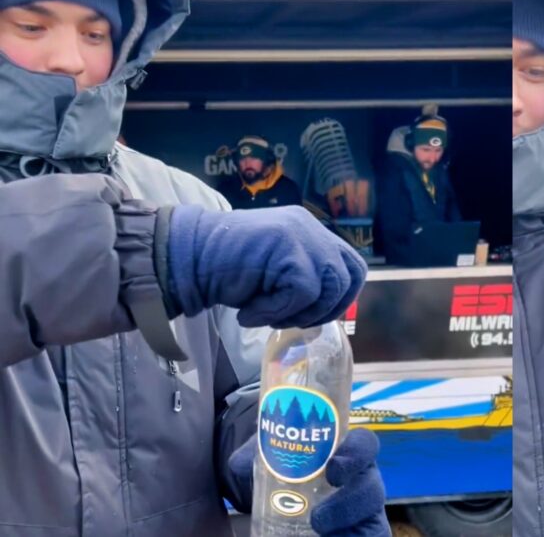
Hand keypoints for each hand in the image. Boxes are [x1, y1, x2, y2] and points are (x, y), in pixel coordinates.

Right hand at [167, 205, 366, 328]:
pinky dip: (275, 312)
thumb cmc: (227, 271)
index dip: (344, 295)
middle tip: (291, 320)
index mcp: (311, 231)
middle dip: (324, 310)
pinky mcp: (289, 248)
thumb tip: (331, 308)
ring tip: (264, 314)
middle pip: (348, 278)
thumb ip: (305, 278)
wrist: (188, 258)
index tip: (320, 314)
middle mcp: (311, 228)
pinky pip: (302, 294)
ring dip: (297, 312)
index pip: (352, 265)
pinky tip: (250, 312)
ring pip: (327, 288)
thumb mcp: (277, 273)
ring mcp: (301, 235)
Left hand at [227, 429, 389, 536]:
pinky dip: (353, 536)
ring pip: (369, 514)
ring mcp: (364, 510)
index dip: (358, 452)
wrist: (288, 509)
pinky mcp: (365, 531)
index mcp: (346, 456)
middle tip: (320, 512)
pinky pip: (369, 534)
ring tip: (317, 526)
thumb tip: (239, 463)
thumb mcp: (273, 462)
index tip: (334, 467)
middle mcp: (360, 481)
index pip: (365, 445)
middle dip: (353, 497)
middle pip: (372, 485)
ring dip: (346, 520)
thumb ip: (259, 455)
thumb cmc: (289, 475)